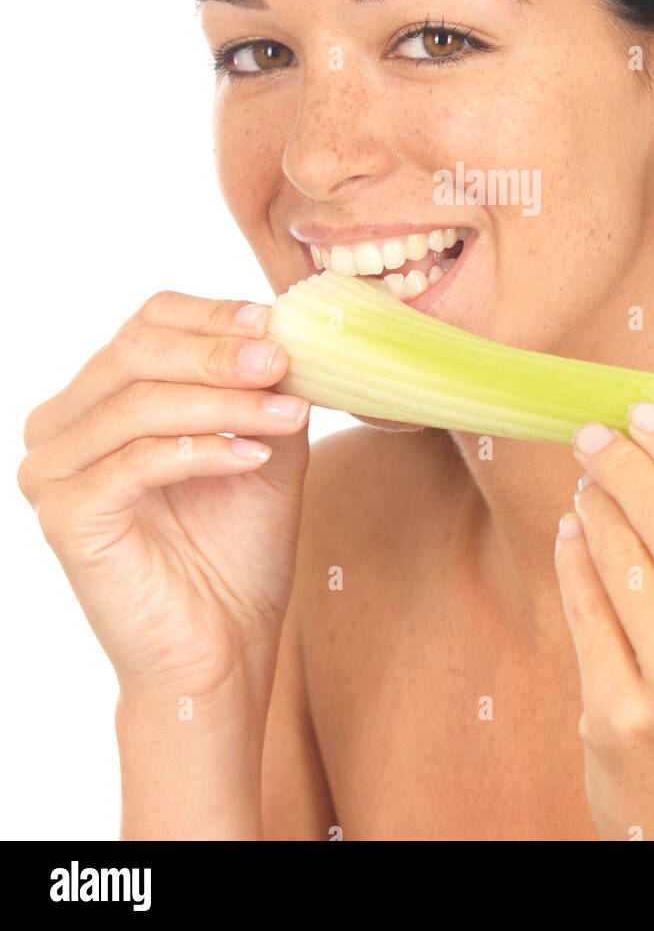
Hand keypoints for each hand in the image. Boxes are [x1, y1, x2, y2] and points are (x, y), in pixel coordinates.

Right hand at [18, 290, 311, 713]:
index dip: (212, 315)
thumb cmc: (236, 550)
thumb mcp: (264, 445)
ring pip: (138, 403)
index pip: (148, 323)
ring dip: (223, 401)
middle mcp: (61, 428)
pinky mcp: (66, 518)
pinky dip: (202, 451)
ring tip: (287, 413)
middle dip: (218, 352)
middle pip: (136, 351)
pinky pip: (135, 461)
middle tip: (281, 360)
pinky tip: (252, 459)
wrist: (221, 650)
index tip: (275, 323)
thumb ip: (265, 387)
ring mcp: (53, 473)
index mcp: (100, 399)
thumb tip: (288, 328)